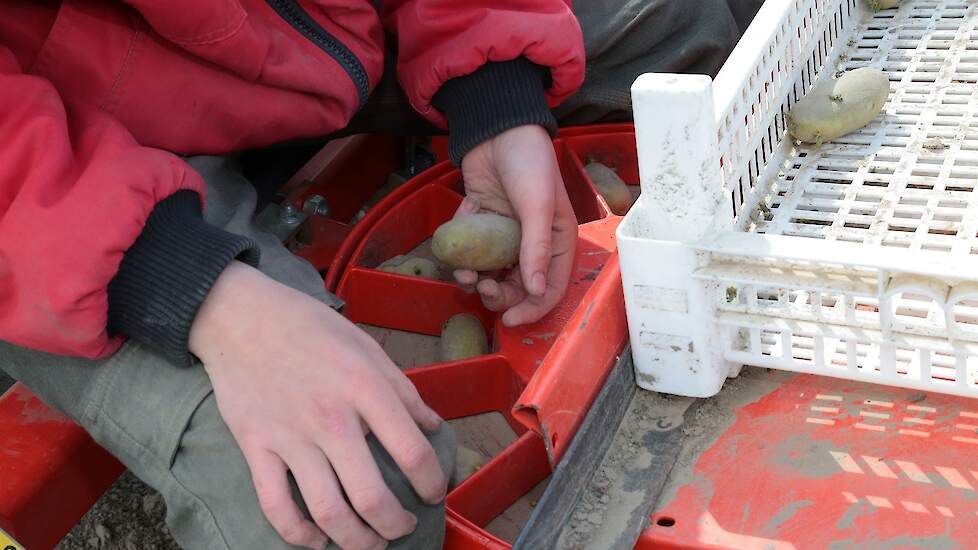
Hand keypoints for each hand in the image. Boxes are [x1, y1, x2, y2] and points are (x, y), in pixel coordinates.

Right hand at [189, 261, 445, 549]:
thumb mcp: (367, 347)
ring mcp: (290, 438)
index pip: (412, 452)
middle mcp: (331, 419)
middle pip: (372, 497)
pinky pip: (277, 506)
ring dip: (355, 540)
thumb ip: (403, 391)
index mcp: (365, 389)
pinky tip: (317, 540)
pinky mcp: (256, 448)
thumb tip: (433, 426)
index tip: (434, 493)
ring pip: (327, 512)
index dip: (432, 482)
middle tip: (403, 528)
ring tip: (370, 543)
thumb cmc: (309, 327)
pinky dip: (299, 534)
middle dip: (395, 525)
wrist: (241, 317)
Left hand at [455, 124, 577, 325]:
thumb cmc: (529, 163)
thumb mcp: (537, 206)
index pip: (550, 289)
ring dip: (476, 280)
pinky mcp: (481, 226)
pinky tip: (455, 254)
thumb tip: (536, 291)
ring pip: (491, 273)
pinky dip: (461, 259)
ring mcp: (504, 236)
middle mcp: (531, 244)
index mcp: (556, 242)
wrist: (497, 129)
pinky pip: (471, 253)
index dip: (533, 309)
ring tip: (465, 274)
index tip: (509, 320)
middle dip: (500, 294)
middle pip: (518, 287)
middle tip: (483, 288)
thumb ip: (535, 249)